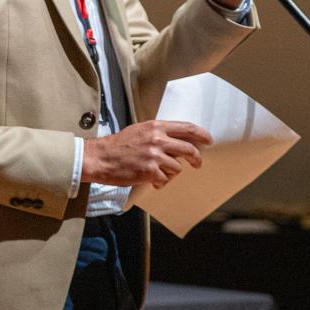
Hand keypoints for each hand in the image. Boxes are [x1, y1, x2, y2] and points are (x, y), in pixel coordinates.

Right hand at [81, 120, 212, 187]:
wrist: (101, 157)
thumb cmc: (118, 145)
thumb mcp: (139, 131)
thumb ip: (158, 133)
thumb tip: (177, 140)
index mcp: (155, 127)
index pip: (186, 128)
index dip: (201, 134)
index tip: (208, 140)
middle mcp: (157, 139)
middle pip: (189, 149)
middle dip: (196, 158)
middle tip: (196, 163)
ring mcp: (154, 156)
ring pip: (177, 167)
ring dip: (171, 172)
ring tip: (160, 173)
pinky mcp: (150, 171)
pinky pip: (165, 179)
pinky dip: (160, 182)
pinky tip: (152, 180)